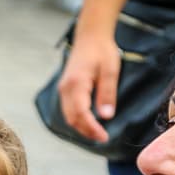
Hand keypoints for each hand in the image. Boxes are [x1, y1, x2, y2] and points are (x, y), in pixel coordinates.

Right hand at [57, 26, 121, 142]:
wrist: (90, 36)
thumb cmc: (102, 50)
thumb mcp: (110, 70)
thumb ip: (107, 94)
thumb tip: (106, 117)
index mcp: (77, 83)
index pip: (81, 114)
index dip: (92, 128)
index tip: (104, 137)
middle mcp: (66, 88)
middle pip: (72, 118)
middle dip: (86, 131)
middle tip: (102, 138)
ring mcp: (63, 89)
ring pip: (68, 115)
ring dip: (81, 127)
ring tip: (97, 133)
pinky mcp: (65, 89)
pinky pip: (68, 109)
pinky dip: (77, 119)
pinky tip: (89, 122)